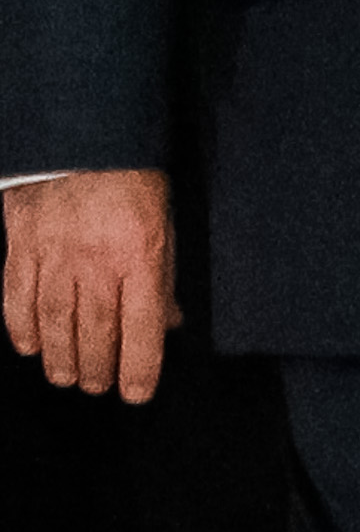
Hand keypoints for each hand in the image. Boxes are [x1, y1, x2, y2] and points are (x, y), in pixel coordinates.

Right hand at [2, 169, 175, 401]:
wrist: (82, 136)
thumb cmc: (132, 180)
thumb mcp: (165, 223)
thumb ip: (164, 276)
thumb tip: (169, 323)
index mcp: (142, 253)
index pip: (142, 327)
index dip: (139, 368)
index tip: (137, 394)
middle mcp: (97, 261)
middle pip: (95, 333)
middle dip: (99, 369)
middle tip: (99, 385)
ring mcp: (54, 256)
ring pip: (54, 325)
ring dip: (61, 360)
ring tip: (69, 377)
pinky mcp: (20, 248)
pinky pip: (17, 301)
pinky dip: (23, 330)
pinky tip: (31, 347)